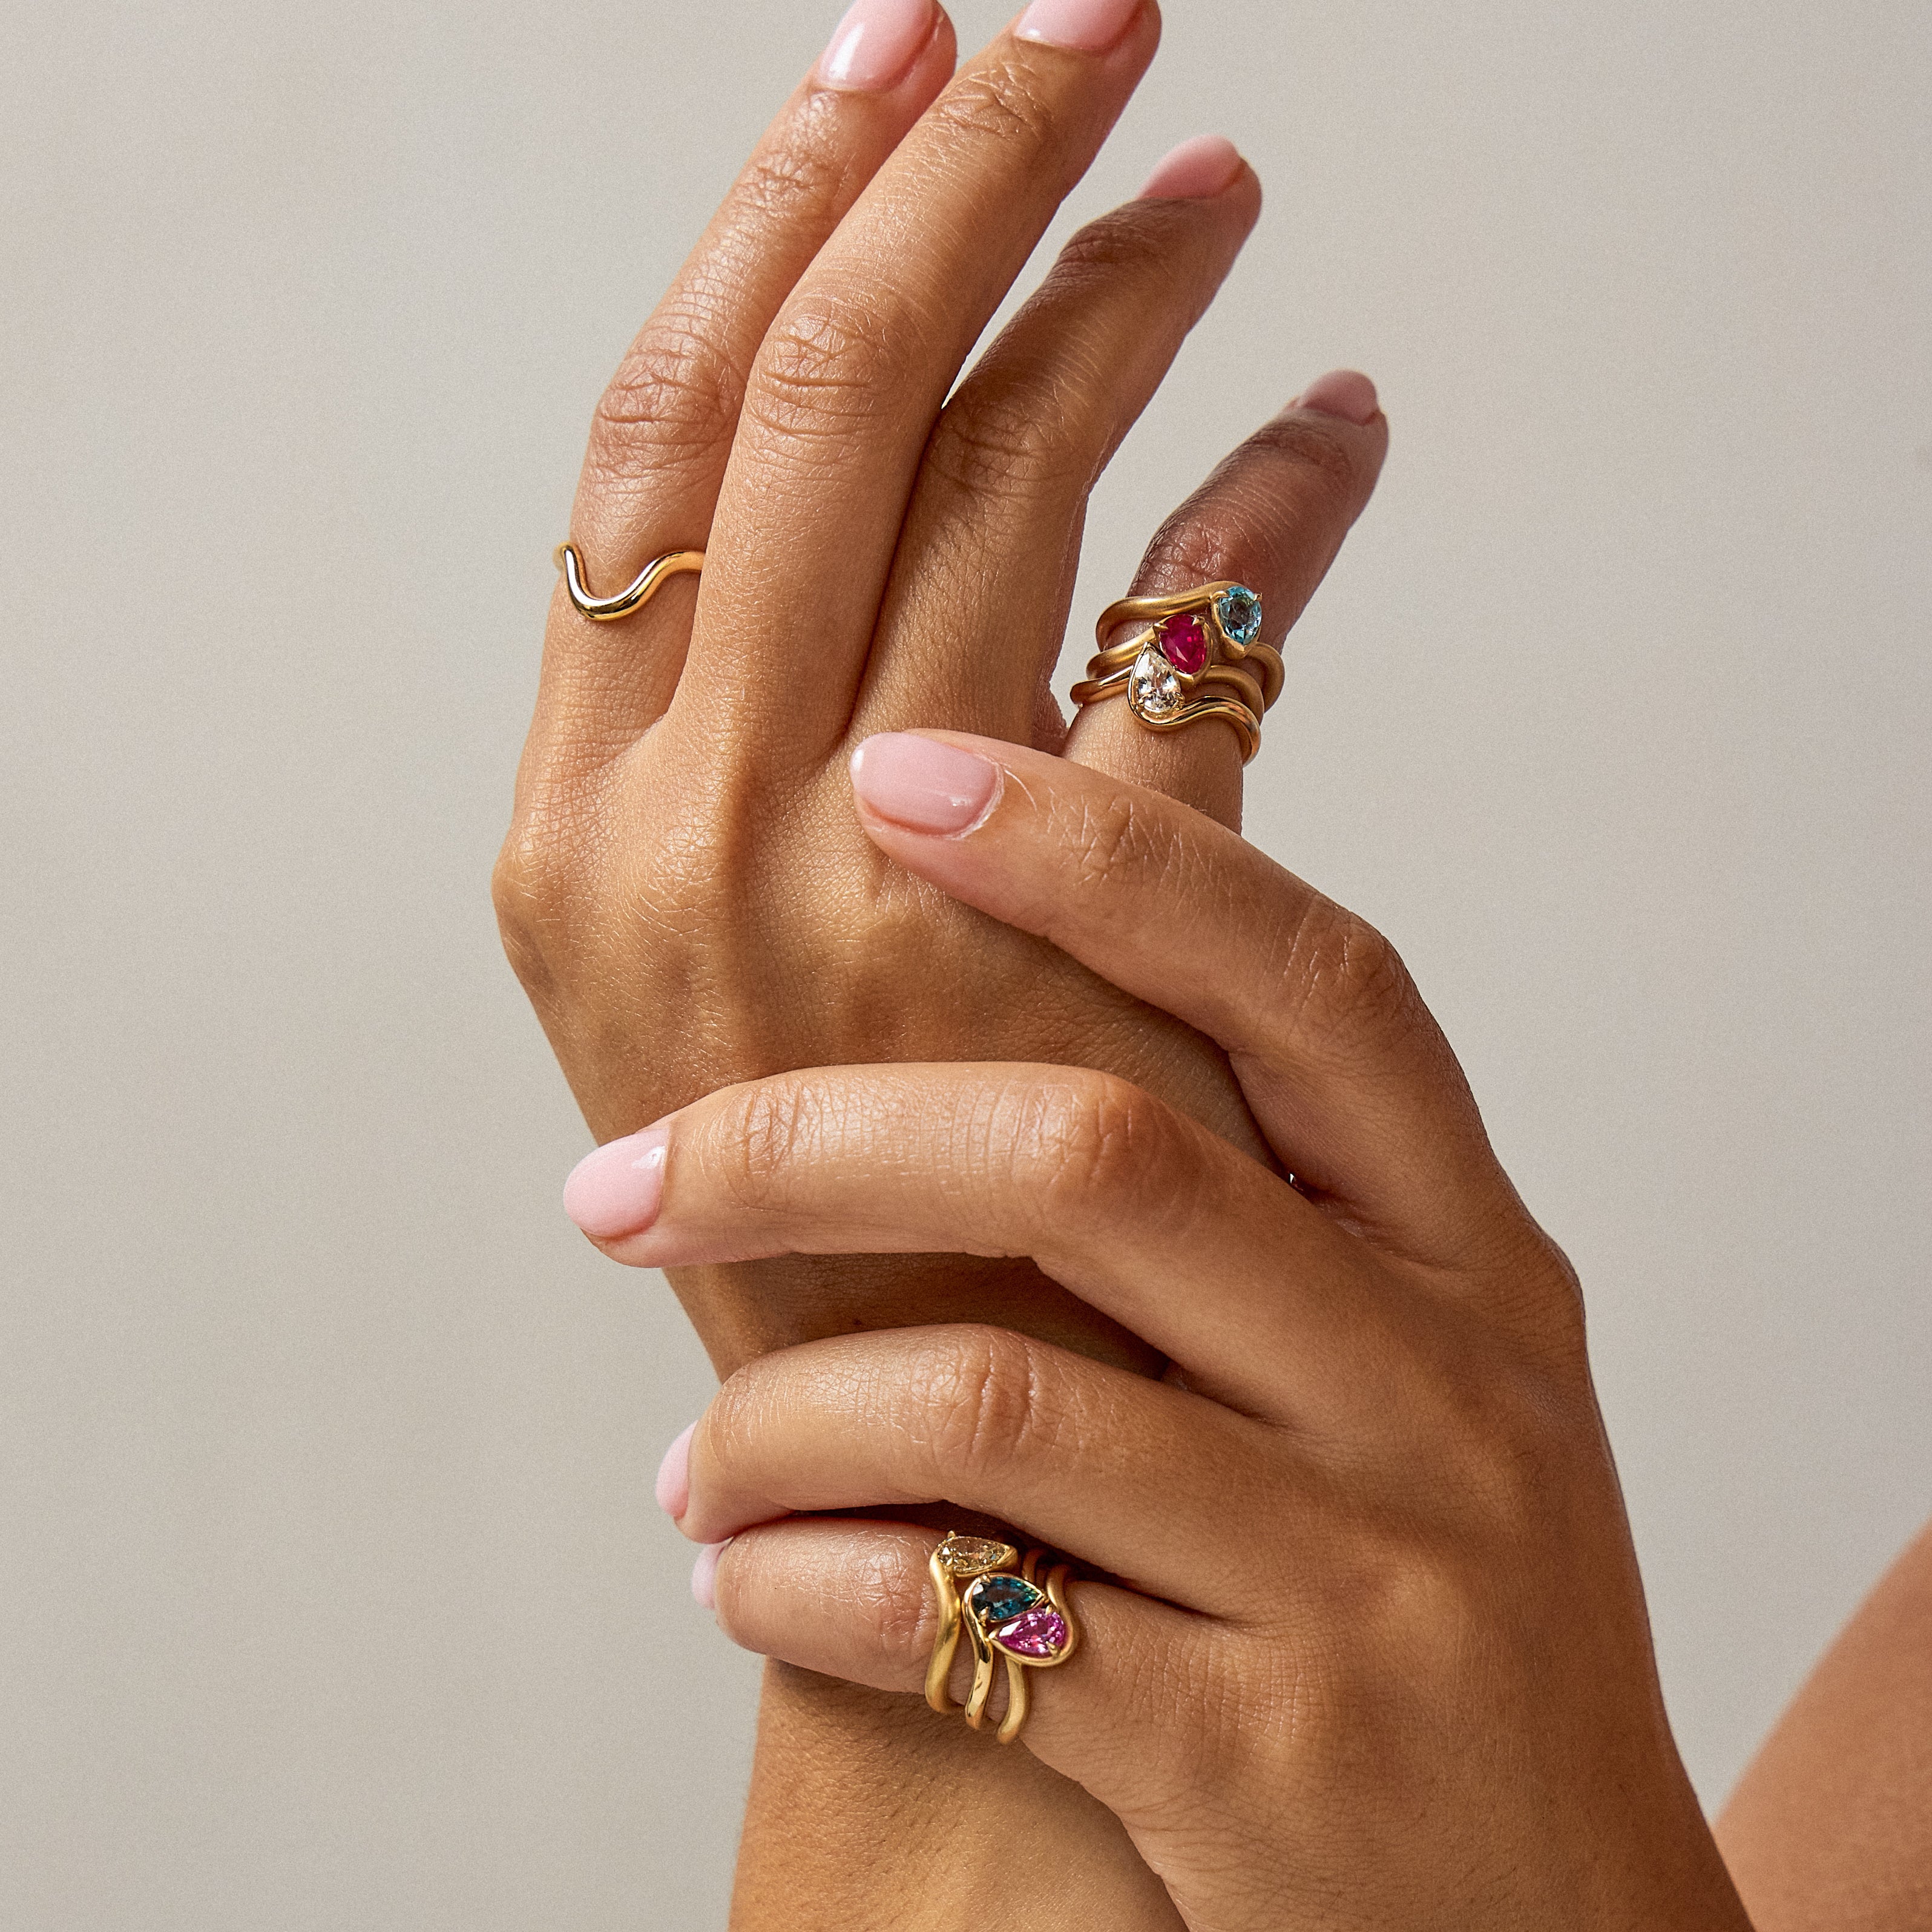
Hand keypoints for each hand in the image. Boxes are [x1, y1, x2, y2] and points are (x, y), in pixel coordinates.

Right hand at [494, 0, 1386, 1377]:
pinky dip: (1273, 509)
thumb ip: (775, 736)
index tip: (878, 64)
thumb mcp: (710, 974)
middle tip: (1065, 20)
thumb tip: (973, 466)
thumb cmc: (821, 1216)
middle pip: (819, 395)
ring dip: (1114, 296)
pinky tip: (1336, 435)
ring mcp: (873, 880)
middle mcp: (687, 825)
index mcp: (569, 825)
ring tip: (1208, 192)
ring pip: (998, 472)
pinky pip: (1193, 640)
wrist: (912, 1486)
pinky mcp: (1068, 942)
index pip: (653, 441)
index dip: (765, 220)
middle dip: (948, 165)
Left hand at [570, 737, 1756, 1931]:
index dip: (1102, 854)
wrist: (1544, 1923)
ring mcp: (1372, 1574)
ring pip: (1001, 1401)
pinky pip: (972, 1619)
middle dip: (816, 1144)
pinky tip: (752, 1582)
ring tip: (695, 1465)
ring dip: (781, 1416)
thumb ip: (1265, 1177)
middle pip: (1102, 1160)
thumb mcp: (1413, 1352)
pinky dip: (808, 1584)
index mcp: (1470, 1246)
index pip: (1298, 980)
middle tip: (623, 1184)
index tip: (895, 776)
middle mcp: (1443, 1381)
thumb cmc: (1428, 1586)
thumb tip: (1044, 960)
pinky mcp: (1272, 1760)